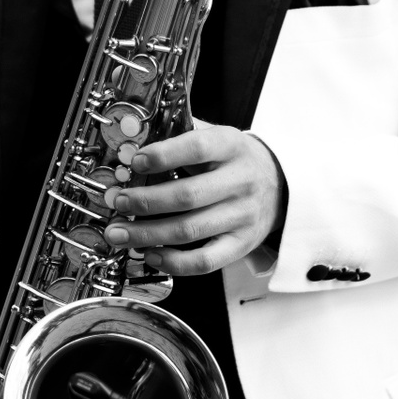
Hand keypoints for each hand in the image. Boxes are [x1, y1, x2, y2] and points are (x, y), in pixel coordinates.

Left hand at [104, 121, 285, 274]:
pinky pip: (204, 261)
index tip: (135, 162)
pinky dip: (173, 262)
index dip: (162, 156)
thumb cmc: (233, 160)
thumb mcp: (215, 136)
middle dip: (145, 202)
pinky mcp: (240, 245)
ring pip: (189, 231)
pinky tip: (150, 254)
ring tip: (118, 233)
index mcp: (231, 147)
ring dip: (147, 234)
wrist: (278, 185)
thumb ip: (179, 137)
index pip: (197, 149)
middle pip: (187, 196)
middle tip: (119, 202)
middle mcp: (241, 182)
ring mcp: (242, 217)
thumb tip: (131, 147)